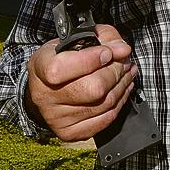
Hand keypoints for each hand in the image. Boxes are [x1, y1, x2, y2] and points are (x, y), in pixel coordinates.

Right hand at [26, 24, 136, 141]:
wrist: (47, 87)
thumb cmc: (64, 58)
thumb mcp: (78, 38)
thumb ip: (104, 38)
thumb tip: (122, 50)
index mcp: (41, 67)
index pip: (61, 69)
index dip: (90, 60)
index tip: (107, 52)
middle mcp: (44, 95)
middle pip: (93, 88)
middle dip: (116, 72)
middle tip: (124, 61)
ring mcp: (56, 117)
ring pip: (104, 103)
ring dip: (123, 85)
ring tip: (127, 72)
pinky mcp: (69, 132)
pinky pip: (105, 119)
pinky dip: (120, 102)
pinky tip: (122, 89)